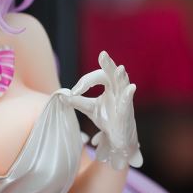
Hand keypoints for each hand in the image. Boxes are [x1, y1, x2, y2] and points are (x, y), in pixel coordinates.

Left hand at [65, 51, 142, 169]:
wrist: (117, 138)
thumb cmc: (107, 119)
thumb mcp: (89, 109)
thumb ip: (76, 101)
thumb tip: (61, 95)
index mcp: (109, 86)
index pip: (97, 76)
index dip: (84, 82)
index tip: (73, 92)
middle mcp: (118, 90)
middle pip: (113, 73)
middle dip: (108, 64)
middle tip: (103, 54)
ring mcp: (124, 100)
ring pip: (123, 85)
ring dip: (121, 77)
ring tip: (120, 69)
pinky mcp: (127, 112)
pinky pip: (128, 102)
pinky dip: (128, 95)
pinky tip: (131, 88)